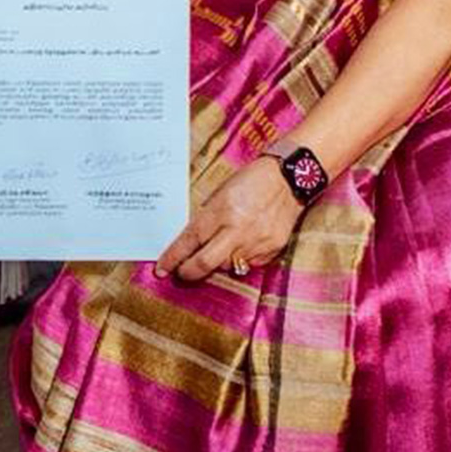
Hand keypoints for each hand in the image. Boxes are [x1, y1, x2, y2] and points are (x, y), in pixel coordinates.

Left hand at [155, 158, 299, 280]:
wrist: (289, 178)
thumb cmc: (251, 181)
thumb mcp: (221, 193)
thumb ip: (207, 218)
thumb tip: (190, 243)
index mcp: (222, 210)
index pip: (190, 240)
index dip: (173, 258)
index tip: (161, 269)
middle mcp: (238, 229)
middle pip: (205, 263)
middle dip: (188, 272)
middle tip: (180, 273)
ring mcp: (257, 242)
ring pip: (227, 267)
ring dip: (216, 263)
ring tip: (217, 250)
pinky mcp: (272, 250)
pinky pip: (248, 264)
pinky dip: (239, 259)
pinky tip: (241, 245)